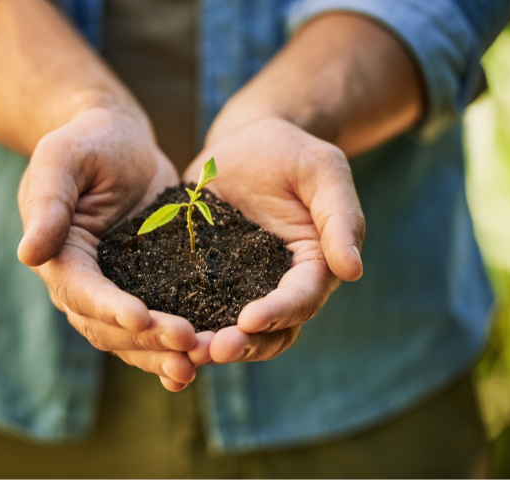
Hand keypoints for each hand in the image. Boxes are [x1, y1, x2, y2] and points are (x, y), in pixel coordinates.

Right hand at [17, 105, 201, 390]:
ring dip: (161, 353)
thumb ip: (48, 202)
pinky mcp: (147, 286)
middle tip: (187, 345)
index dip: (109, 307)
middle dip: (146, 339)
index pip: (80, 290)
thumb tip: (29, 254)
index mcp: (59, 255)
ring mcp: (116, 289)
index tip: (141, 318)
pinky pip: (157, 324)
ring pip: (132, 337)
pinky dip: (173, 346)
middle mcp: (83, 282)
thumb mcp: (63, 158)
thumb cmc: (88, 141)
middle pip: (108, 326)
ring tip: (199, 363)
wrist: (120, 143)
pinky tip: (201, 361)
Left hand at [184, 115, 364, 364]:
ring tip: (183, 350)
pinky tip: (156, 331)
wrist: (245, 142)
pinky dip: (183, 325)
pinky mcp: (206, 278)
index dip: (278, 313)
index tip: (249, 320)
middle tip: (210, 350)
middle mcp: (278, 286)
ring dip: (211, 344)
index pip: (301, 299)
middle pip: (269, 331)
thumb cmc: (291, 152)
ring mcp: (240, 286)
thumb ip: (340, 218)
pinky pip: (196, 309)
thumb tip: (353, 271)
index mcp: (314, 267)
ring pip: (232, 331)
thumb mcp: (323, 172)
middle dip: (242, 345)